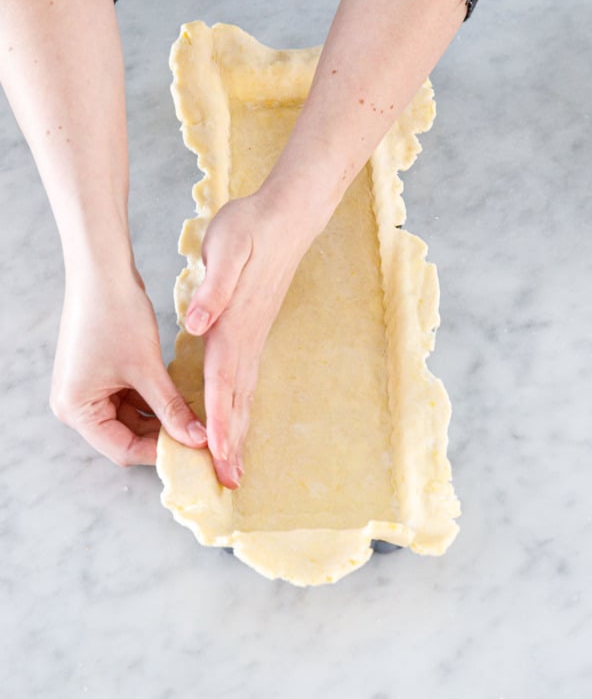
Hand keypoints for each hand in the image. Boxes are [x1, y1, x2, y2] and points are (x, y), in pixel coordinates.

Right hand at [51, 264, 207, 464]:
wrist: (102, 271)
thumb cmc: (116, 315)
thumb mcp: (147, 368)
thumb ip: (172, 408)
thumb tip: (198, 439)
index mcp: (76, 410)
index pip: (123, 449)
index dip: (160, 451)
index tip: (194, 450)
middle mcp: (75, 405)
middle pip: (126, 435)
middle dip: (162, 435)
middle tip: (199, 437)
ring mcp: (87, 389)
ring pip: (132, 417)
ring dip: (162, 417)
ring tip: (195, 418)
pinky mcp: (100, 374)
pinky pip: (131, 397)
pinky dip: (155, 399)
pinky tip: (182, 399)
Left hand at [185, 191, 318, 488]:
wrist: (287, 216)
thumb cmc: (251, 228)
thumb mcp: (225, 248)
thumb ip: (214, 287)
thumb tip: (197, 322)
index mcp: (232, 324)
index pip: (223, 381)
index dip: (219, 420)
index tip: (217, 455)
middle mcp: (245, 338)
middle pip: (238, 400)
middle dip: (233, 442)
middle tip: (230, 482)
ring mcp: (254, 337)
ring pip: (245, 394)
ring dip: (240, 431)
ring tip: (236, 466)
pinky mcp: (254, 330)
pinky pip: (247, 380)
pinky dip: (242, 407)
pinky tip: (239, 420)